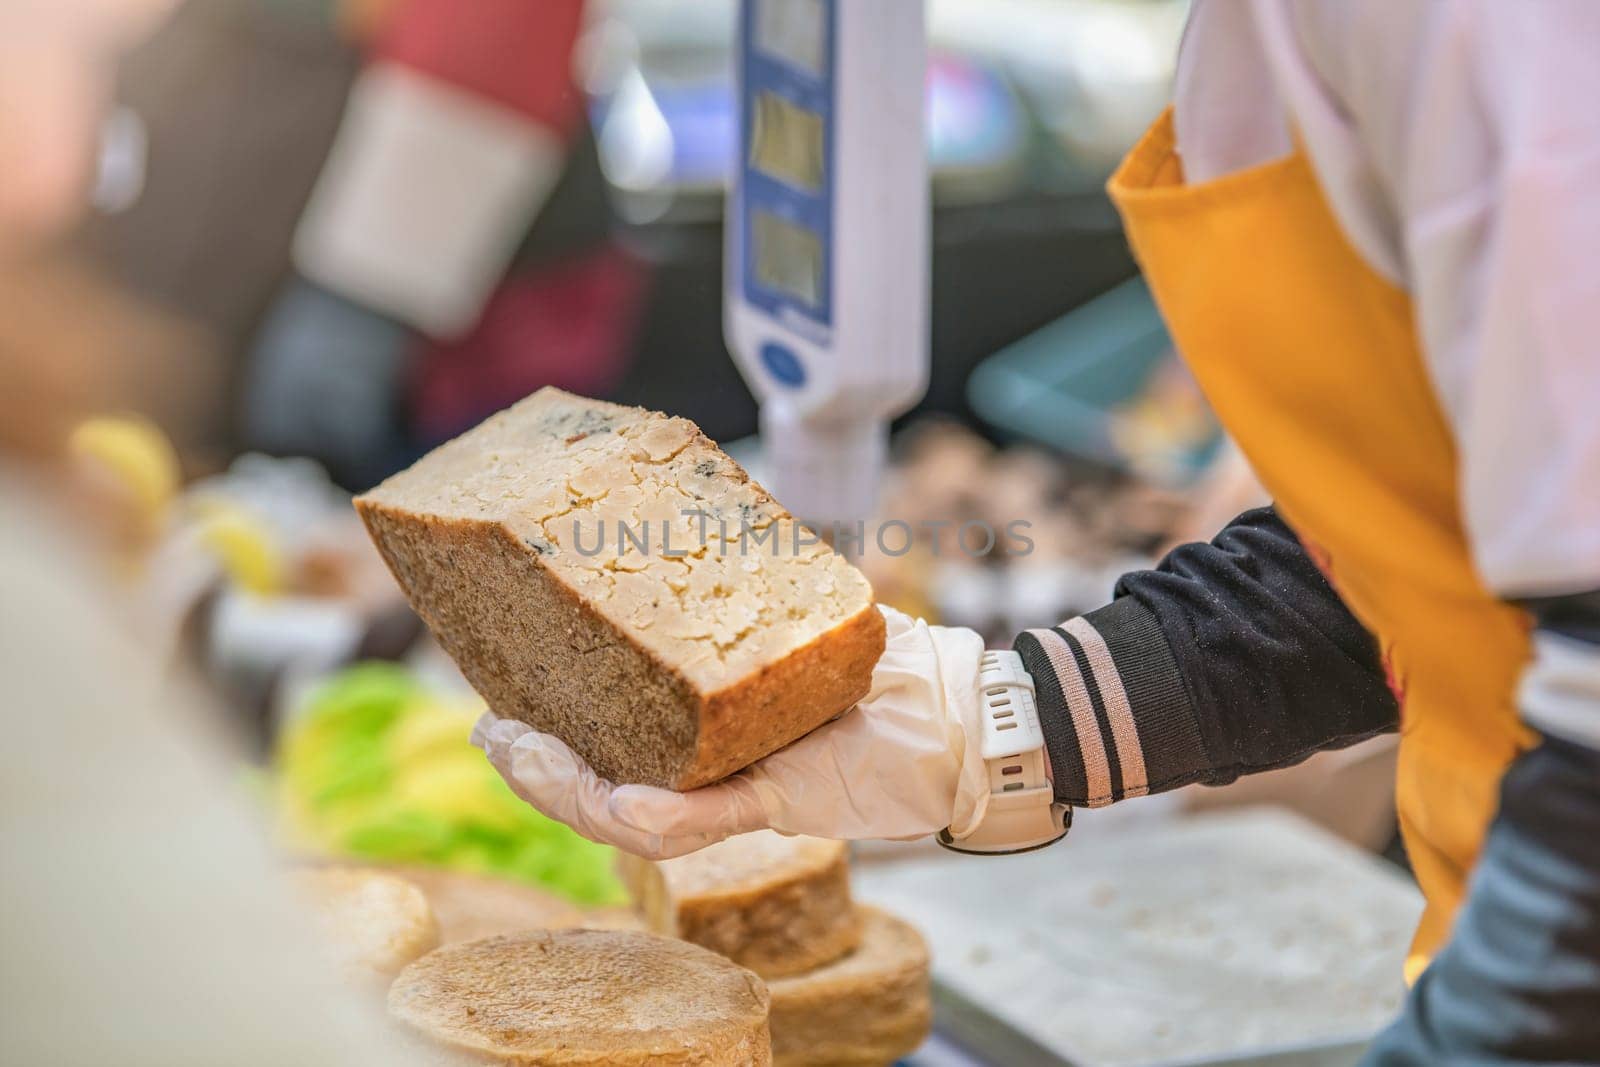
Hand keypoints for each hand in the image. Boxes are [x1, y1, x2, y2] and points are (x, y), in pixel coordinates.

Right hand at [471, 605, 991, 858]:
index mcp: (714, 744)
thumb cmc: (892, 675)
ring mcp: (745, 794)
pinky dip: (648, 815)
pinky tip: (610, 797)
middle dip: (538, 767)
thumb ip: (751, 612)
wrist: (970, 717)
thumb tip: (694, 535)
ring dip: (567, 788)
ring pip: (630, 816)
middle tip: (491, 733)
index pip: (615, 756)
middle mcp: (720, 780)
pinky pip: (697, 823)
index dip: (552, 745)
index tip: (502, 711)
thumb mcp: (805, 630)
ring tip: (522, 749)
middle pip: (604, 792)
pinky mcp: (781, 801)